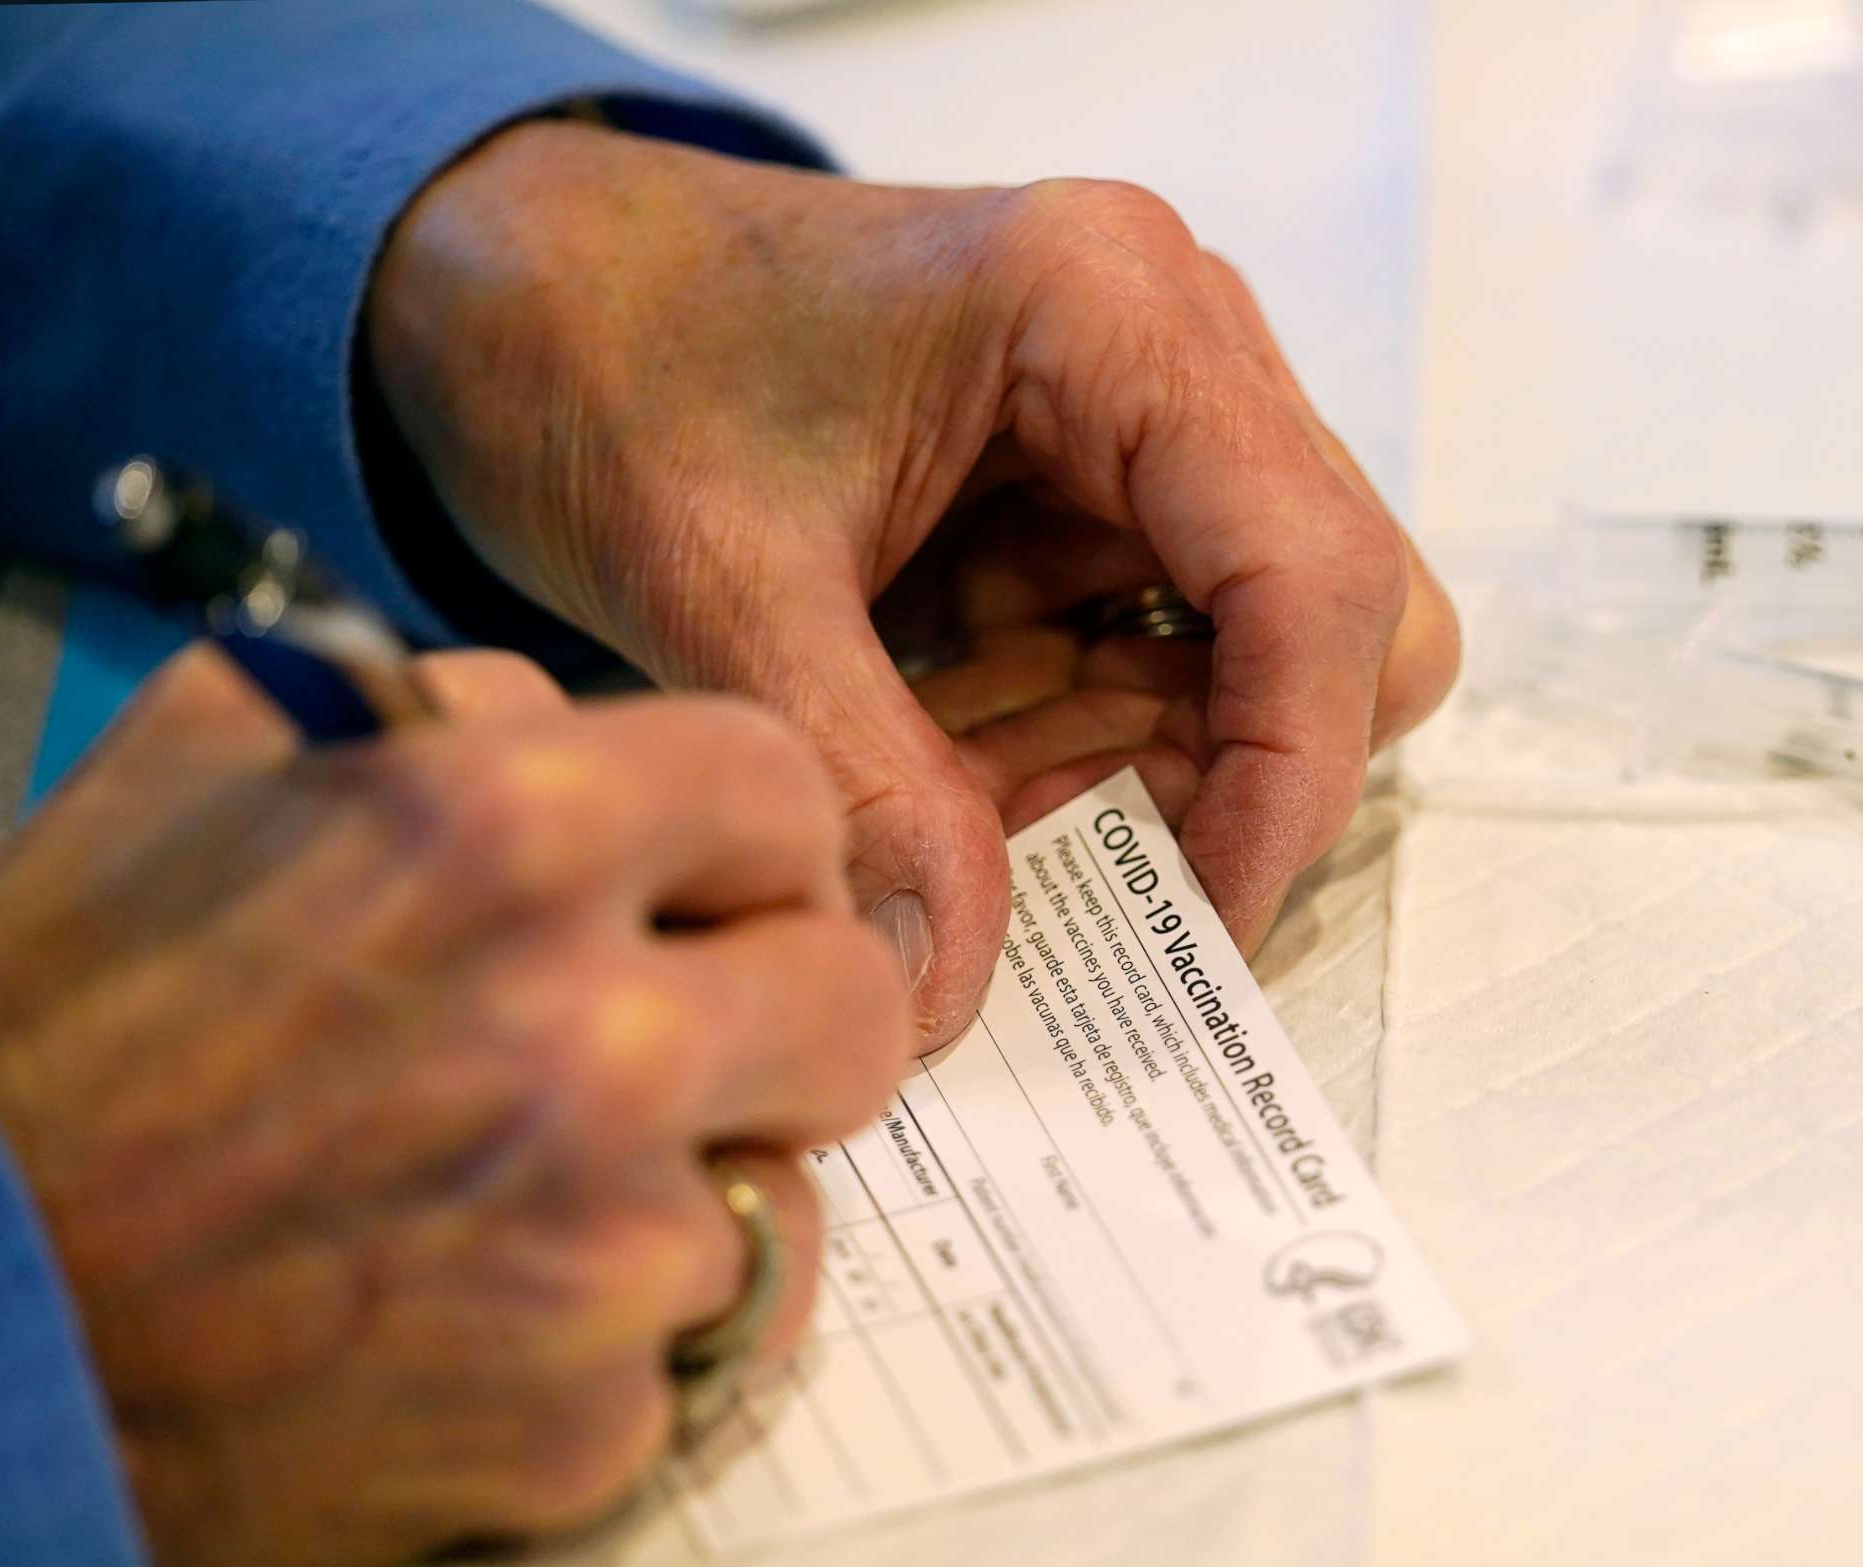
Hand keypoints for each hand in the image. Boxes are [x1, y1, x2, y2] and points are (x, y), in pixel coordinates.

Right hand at [0, 648, 907, 1566]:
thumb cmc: (53, 1033)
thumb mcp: (210, 766)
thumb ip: (450, 710)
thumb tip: (592, 722)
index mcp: (509, 832)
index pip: (792, 794)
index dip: (757, 847)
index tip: (724, 893)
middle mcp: (591, 1033)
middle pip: (856, 1002)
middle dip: (777, 1016)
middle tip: (672, 1044)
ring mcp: (606, 1249)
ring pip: (783, 1189)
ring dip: (680, 1188)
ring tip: (505, 1191)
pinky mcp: (589, 1426)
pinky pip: (693, 1348)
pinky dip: (609, 1336)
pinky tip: (470, 1310)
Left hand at [367, 121, 1459, 1041]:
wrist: (516, 282)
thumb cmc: (600, 352)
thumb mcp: (715, 580)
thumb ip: (859, 785)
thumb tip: (959, 988)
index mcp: (1109, 311)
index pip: (1310, 573)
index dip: (1288, 778)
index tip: (1204, 928)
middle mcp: (1177, 348)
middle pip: (1346, 619)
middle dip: (1242, 782)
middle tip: (1108, 899)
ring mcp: (1156, 420)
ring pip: (1275, 656)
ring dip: (1153, 774)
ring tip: (981, 821)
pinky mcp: (1108, 491)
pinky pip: (1172, 659)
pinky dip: (1092, 749)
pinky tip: (962, 772)